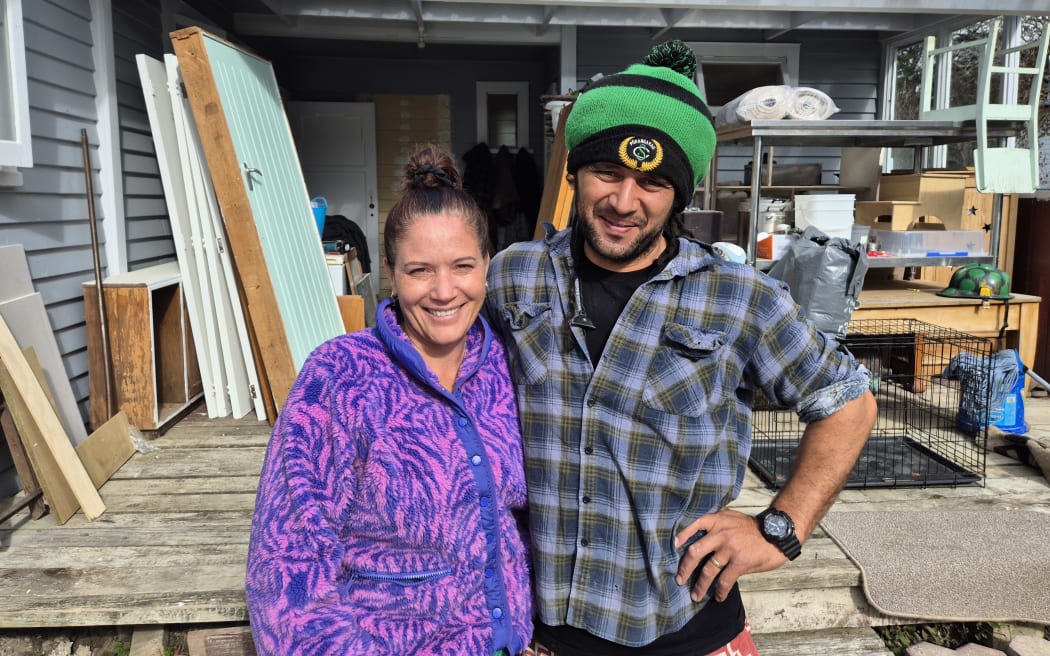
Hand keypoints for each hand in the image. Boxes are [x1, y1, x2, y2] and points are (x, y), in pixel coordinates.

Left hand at [673, 508, 787, 602]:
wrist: (777, 533)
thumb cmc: (753, 528)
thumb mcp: (732, 518)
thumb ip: (717, 524)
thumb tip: (699, 537)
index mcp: (717, 520)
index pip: (694, 524)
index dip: (682, 535)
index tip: (673, 546)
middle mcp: (720, 533)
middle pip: (695, 552)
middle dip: (685, 568)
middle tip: (679, 579)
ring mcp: (730, 548)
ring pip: (708, 570)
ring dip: (700, 585)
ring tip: (696, 595)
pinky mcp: (740, 562)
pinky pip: (725, 580)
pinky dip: (720, 591)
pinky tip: (718, 597)